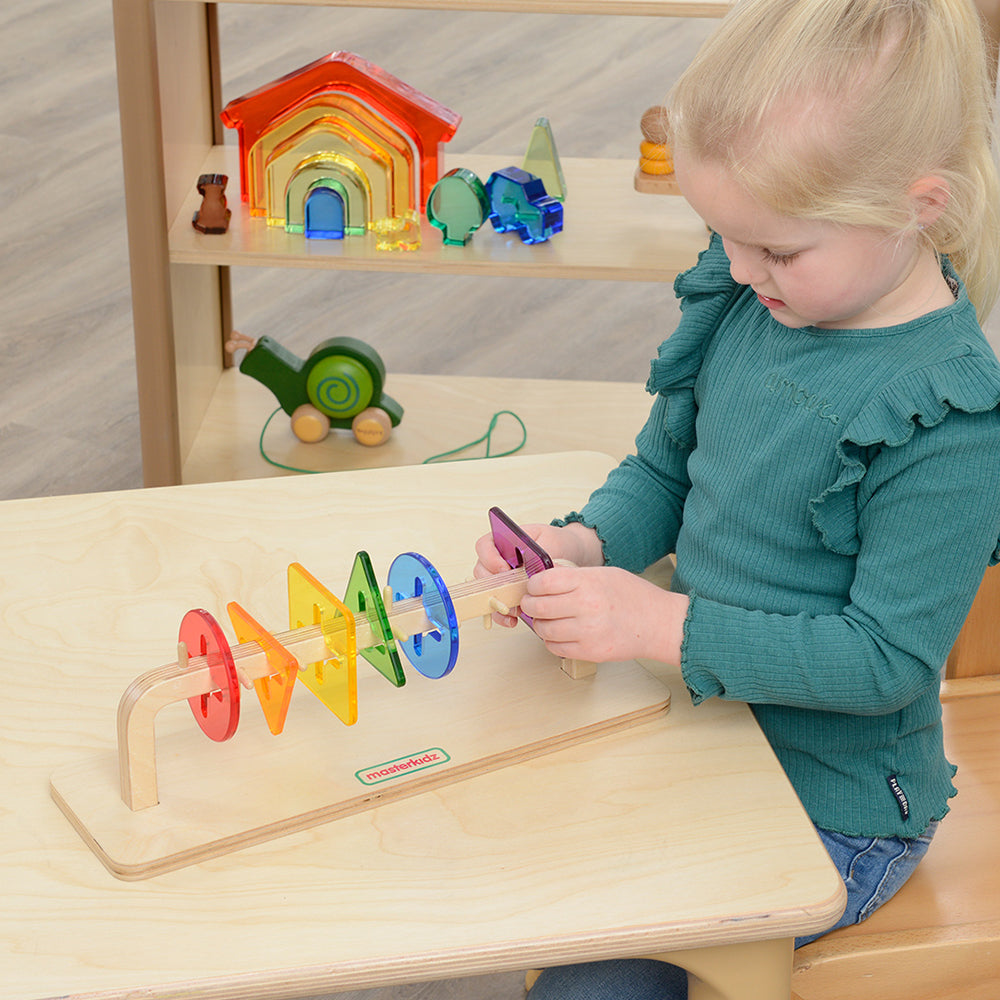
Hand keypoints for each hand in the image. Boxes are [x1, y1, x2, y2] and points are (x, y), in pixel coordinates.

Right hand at [472, 522, 603, 626]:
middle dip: (493, 586)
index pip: (484, 546)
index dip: (489, 558)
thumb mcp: (548, 540)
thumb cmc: (555, 543)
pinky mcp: (507, 594)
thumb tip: (525, 565)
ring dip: (497, 603)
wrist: (568, 553)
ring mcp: (500, 578)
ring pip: (486, 591)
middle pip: (481, 572)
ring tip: (513, 610)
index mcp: (502, 540)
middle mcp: (497, 559)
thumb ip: (535, 551)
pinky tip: (513, 619)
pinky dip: (502, 615)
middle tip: (509, 593)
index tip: (503, 569)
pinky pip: (496, 606)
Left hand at [520, 565, 688, 664]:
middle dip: (529, 604)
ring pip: (543, 630)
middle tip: (531, 603)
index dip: (533, 584)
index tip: (534, 587)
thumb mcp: (603, 574)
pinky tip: (560, 633)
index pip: (543, 582)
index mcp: (588, 582)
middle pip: (538, 606)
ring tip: (547, 619)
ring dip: (540, 624)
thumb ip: (574, 576)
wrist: (659, 623)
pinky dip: (551, 641)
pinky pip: (555, 648)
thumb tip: (543, 579)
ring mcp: (588, 632)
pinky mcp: (590, 652)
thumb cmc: (633, 596)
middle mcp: (586, 606)